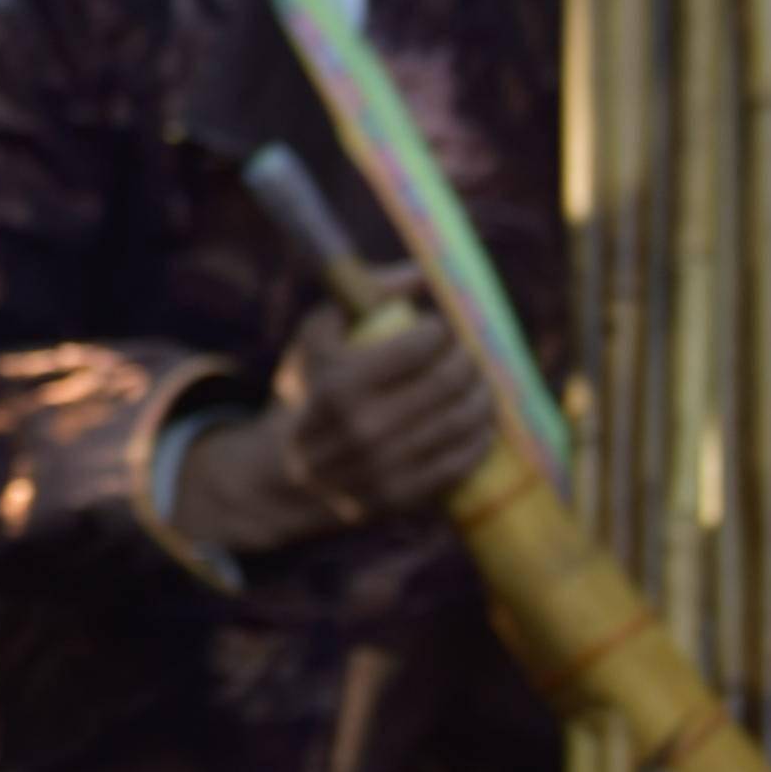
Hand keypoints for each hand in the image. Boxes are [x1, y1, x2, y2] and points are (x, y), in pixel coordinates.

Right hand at [190, 302, 496, 561]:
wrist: (286, 476)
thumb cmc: (312, 392)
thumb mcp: (318, 338)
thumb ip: (364, 295)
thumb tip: (421, 274)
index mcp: (339, 384)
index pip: (419, 346)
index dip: (441, 330)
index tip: (438, 328)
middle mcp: (363, 429)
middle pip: (448, 381)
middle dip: (469, 358)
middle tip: (467, 351)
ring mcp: (385, 468)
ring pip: (461, 420)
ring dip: (483, 394)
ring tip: (480, 381)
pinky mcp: (403, 497)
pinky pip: (462, 460)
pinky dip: (481, 435)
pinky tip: (479, 419)